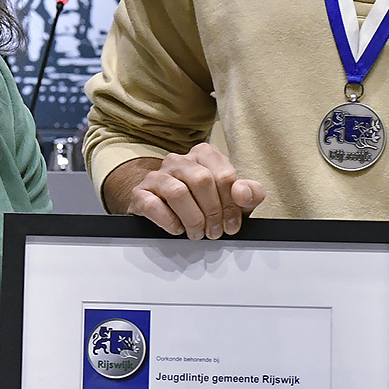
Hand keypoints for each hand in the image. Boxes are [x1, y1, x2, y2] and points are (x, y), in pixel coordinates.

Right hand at [124, 143, 264, 239]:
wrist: (163, 205)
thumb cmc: (202, 202)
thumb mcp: (232, 200)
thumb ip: (249, 194)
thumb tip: (243, 192)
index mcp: (204, 155)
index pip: (224, 175)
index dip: (232, 204)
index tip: (231, 223)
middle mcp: (179, 160)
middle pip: (202, 181)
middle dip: (212, 212)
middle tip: (214, 231)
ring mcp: (157, 175)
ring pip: (177, 192)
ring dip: (192, 219)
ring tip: (197, 233)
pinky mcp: (140, 193)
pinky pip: (153, 205)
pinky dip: (169, 222)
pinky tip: (177, 228)